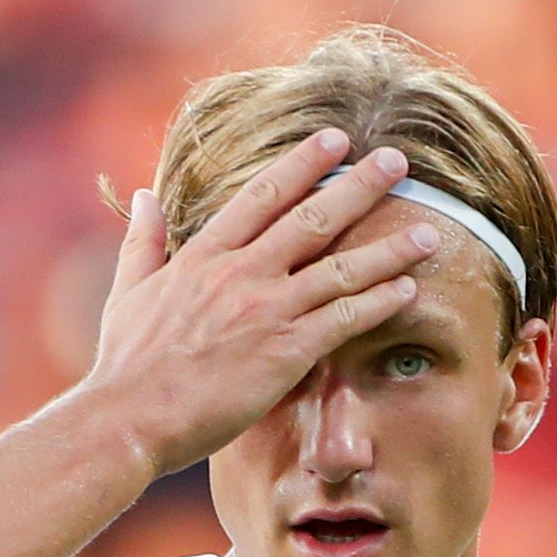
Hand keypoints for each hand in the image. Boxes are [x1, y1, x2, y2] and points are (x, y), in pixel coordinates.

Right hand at [83, 128, 442, 478]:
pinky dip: (378, 302)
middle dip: (360, 185)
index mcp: (204, 254)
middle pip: (313, 217)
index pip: (262, 194)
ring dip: (389, 248)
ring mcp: (267, 309)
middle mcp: (242, 272)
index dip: (303, 163)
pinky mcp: (286, 351)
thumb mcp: (129, 290)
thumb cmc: (127, 364)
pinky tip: (408, 290)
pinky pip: (344, 319)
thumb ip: (143, 239)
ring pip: (341, 267)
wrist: (130, 417)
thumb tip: (146, 194)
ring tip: (428, 233)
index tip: (335, 139)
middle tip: (398, 161)